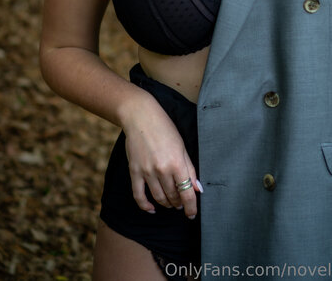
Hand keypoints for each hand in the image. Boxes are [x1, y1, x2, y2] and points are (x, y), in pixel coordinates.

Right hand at [122, 92, 200, 218]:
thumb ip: (189, 168)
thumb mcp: (182, 146)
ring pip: (159, 197)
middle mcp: (162, 170)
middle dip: (179, 203)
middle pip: (173, 196)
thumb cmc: (165, 128)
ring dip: (166, 204)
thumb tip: (197, 188)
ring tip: (171, 203)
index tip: (192, 214)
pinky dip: (146, 206)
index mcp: (177, 163)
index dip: (191, 207)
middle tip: (181, 203)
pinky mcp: (134, 171)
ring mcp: (147, 172)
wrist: (141, 117)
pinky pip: (139, 195)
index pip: (187, 193)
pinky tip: (152, 209)